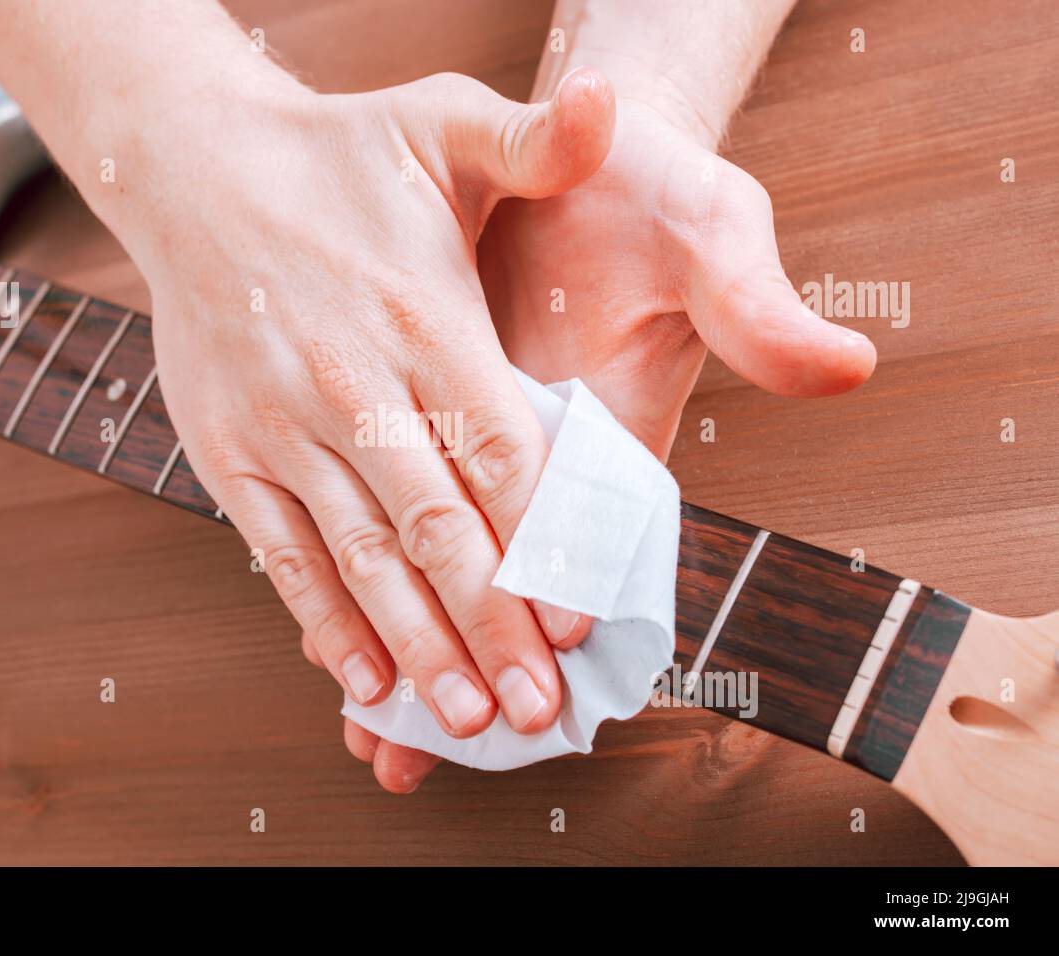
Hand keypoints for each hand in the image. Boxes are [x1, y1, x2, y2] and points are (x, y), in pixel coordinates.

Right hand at [123, 70, 613, 744]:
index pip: (502, 449)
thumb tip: (616, 104)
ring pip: (363, 556)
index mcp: (423, 318)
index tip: (580, 618)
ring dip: (417, 646)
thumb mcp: (439, 120)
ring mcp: (283, 425)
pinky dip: (323, 619)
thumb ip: (534, 134)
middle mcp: (352, 382)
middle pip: (440, 525)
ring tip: (467, 720)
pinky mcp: (231, 451)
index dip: (546, 540)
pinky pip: (281, 551)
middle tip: (539, 709)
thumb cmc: (336, 154)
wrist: (195, 167)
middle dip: (494, 624)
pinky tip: (362, 679)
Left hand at [343, 93, 875, 792]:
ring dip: (410, 643)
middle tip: (414, 754)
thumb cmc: (653, 197)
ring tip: (367, 734)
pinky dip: (365, 566)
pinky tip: (327, 627)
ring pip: (443, 565)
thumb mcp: (709, 234)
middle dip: (469, 667)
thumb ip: (755, 306)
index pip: (593, 549)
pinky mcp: (425, 419)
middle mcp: (540, 465)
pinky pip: (396, 508)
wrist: (578, 160)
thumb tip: (844, 366)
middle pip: (508, 588)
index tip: (532, 682)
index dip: (559, 612)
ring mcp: (477, 450)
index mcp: (613, 440)